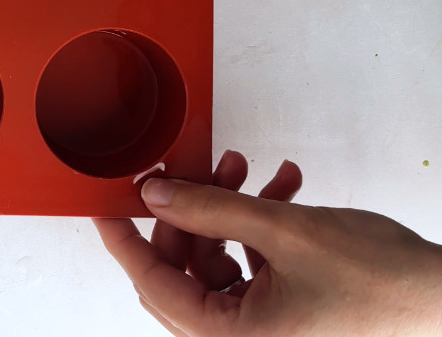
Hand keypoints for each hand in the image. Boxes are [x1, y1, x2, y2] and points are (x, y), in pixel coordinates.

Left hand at [94, 151, 441, 335]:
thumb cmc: (383, 282)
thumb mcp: (283, 230)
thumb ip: (210, 209)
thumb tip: (155, 195)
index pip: (155, 286)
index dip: (126, 243)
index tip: (104, 210)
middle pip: (184, 270)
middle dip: (192, 213)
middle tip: (190, 171)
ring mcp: (265, 326)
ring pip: (219, 259)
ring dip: (230, 209)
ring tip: (246, 168)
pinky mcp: (287, 310)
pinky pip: (252, 263)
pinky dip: (260, 225)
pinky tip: (281, 187)